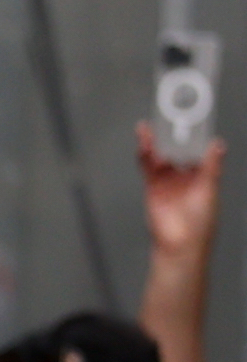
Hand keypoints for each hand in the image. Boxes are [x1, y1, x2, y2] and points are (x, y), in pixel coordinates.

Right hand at [140, 120, 224, 260]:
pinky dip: (144, 155)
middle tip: (167, 118)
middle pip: (175, 149)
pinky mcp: (153, 187)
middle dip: (171, 135)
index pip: (196, 149)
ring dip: (155, 142)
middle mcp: (184, 175)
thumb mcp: (210, 189)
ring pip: (159, 156)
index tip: (191, 120)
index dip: (192, 135)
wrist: (180, 243)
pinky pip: (147, 168)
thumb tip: (217, 145)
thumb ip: (211, 166)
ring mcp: (167, 180)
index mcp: (201, 173)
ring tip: (151, 127)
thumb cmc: (200, 222)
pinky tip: (144, 144)